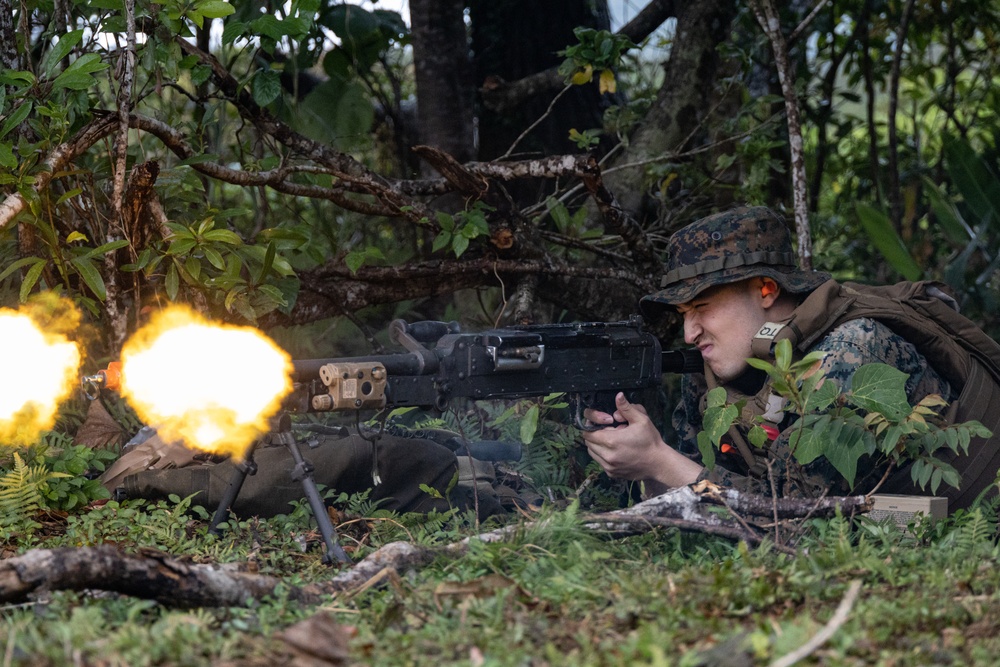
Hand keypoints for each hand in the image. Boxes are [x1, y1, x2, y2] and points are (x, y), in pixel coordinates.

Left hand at [581, 392, 702, 488]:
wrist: (659, 463)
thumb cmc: (650, 440)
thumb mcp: (641, 420)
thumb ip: (626, 408)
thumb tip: (618, 396)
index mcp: (611, 441)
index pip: (588, 433)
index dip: (592, 426)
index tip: (602, 423)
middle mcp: (607, 455)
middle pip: (588, 442)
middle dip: (594, 434)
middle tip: (608, 431)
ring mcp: (609, 466)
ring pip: (592, 453)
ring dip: (597, 445)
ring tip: (611, 441)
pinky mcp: (611, 474)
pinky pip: (600, 462)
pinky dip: (602, 455)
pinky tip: (615, 451)